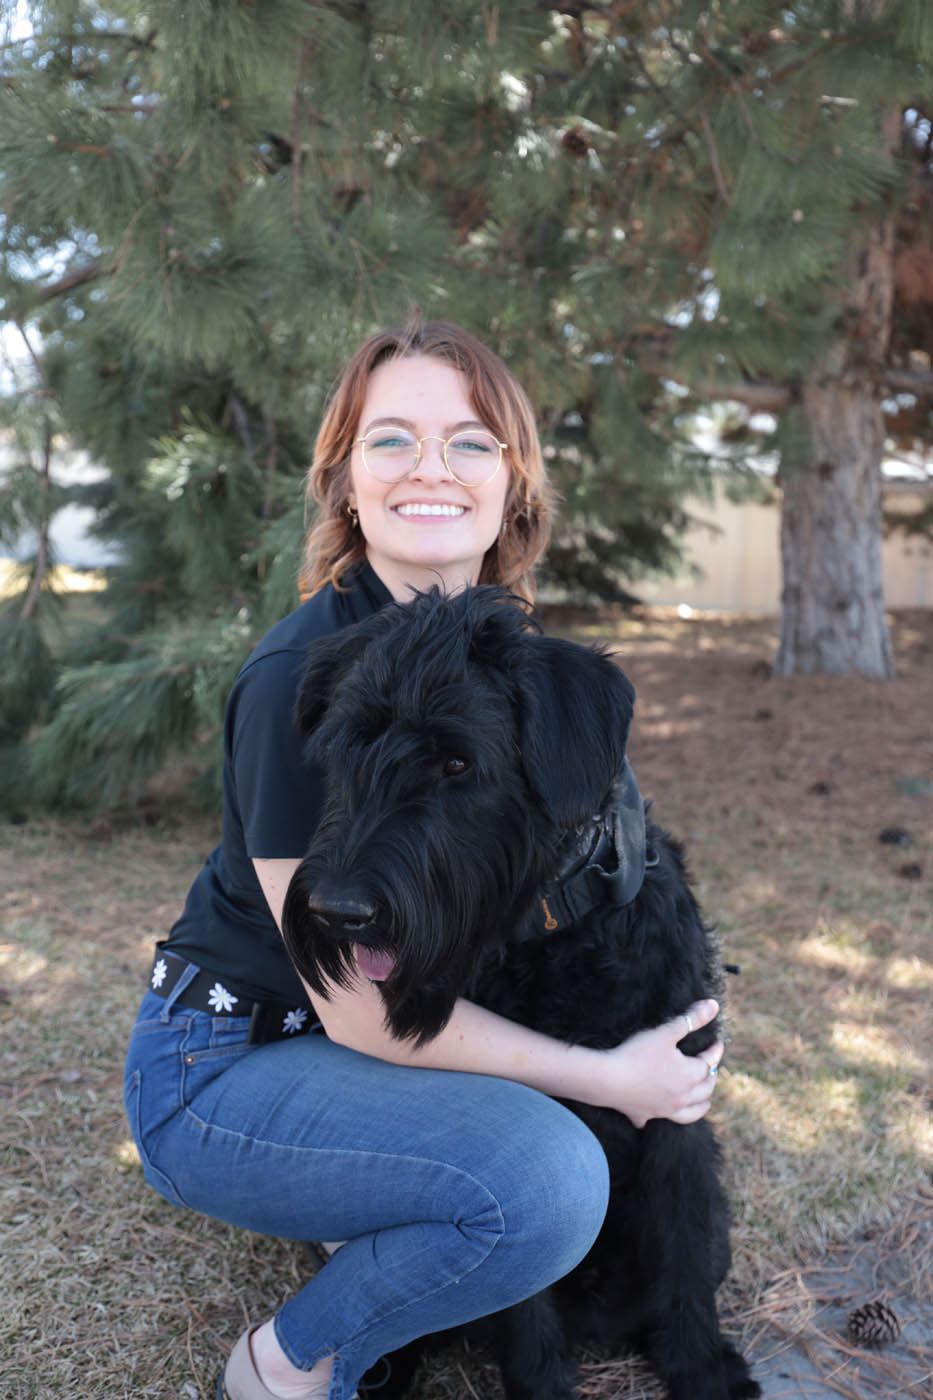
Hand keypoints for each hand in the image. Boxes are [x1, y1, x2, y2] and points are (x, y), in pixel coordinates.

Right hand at [599, 999, 723, 1127]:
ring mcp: (664, 1109)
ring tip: (705, 1102)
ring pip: (690, 1113)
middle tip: (711, 1068)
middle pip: (705, 1090)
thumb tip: (713, 1006)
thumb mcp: (666, 1032)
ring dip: (700, 1106)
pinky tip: (660, 1113)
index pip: (709, 1063)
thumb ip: (690, 1019)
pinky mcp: (645, 1115)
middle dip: (711, 1078)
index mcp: (689, 1076)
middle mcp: (681, 1097)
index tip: (717, 1043)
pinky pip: (658, 1119)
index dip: (715, 1051)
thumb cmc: (637, 1053)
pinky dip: (664, 1115)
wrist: (608, 1079)